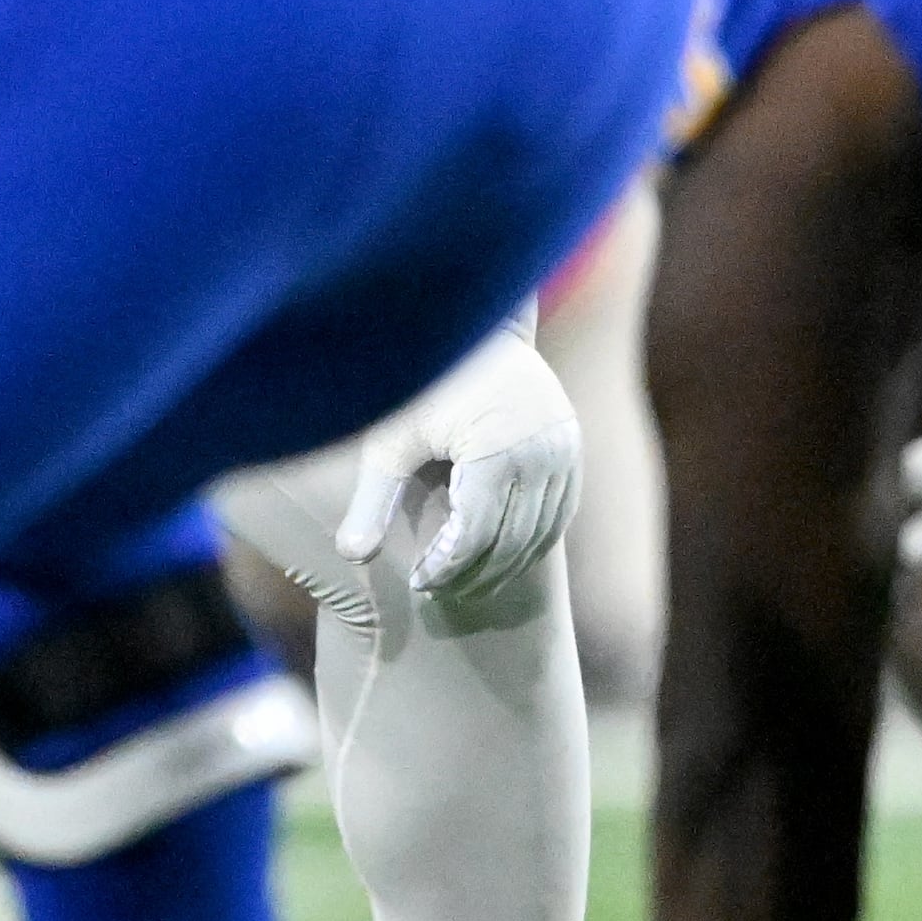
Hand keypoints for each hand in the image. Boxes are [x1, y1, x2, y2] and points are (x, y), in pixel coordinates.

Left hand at [335, 319, 580, 602]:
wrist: (475, 328)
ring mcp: (563, 450)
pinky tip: (505, 553)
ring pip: (541, 533)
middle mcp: (538, 454)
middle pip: (510, 541)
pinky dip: (536, 539)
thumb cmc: (425, 384)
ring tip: (470, 581)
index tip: (420, 583)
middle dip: (475, 574)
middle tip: (442, 591)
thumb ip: (374, 499)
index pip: (474, 536)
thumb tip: (350, 556)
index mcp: (495, 451)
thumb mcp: (393, 441)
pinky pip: (560, 511)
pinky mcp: (572, 447)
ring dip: (508, 565)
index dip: (446, 568)